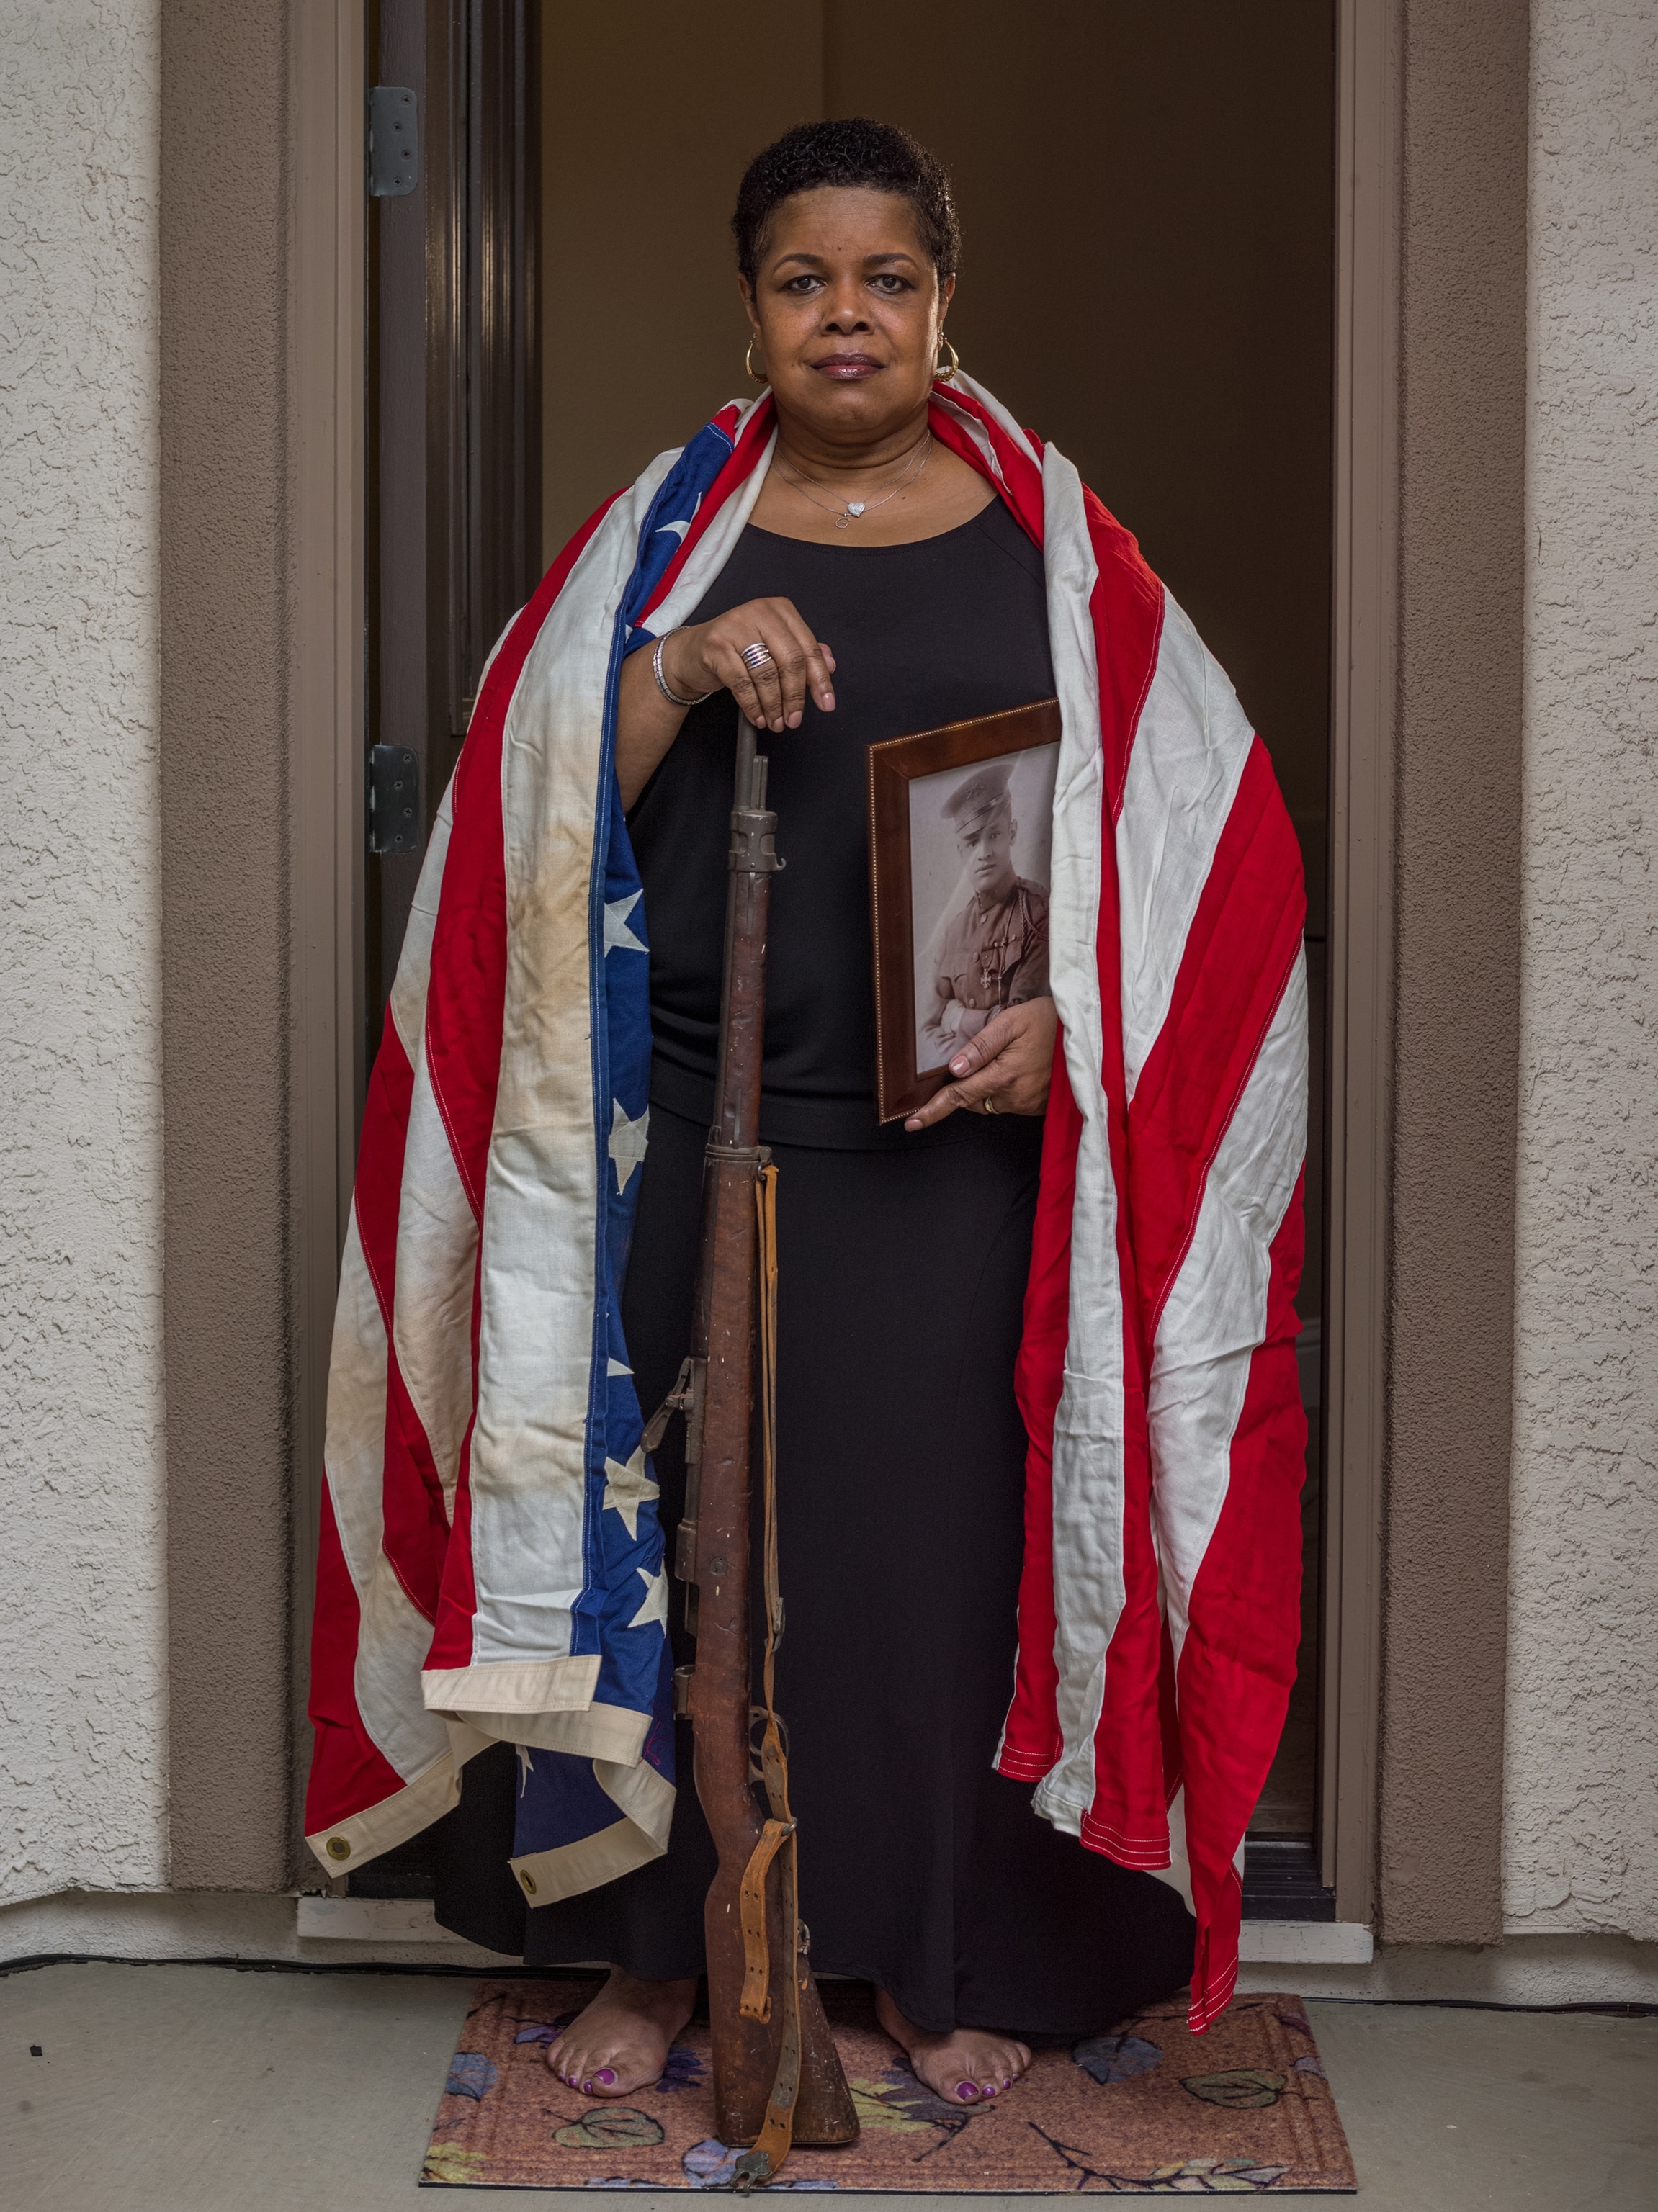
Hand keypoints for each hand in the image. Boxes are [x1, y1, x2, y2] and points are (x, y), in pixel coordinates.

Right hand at [662, 597, 835, 734]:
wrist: (691, 653)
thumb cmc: (736, 649)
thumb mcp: (772, 646)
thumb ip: (800, 652)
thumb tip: (830, 665)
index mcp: (780, 610)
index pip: (808, 647)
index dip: (820, 679)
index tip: (826, 703)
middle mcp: (759, 612)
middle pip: (790, 661)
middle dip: (795, 697)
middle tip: (794, 719)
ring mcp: (736, 627)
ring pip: (766, 674)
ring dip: (773, 706)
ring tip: (775, 722)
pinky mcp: (716, 645)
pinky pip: (742, 683)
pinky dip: (753, 705)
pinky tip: (758, 717)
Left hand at [904, 996, 1056, 1130]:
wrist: (1088, 1031)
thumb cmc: (1049, 1020)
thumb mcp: (1011, 1023)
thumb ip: (981, 1047)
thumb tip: (954, 1070)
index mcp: (1005, 1076)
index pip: (959, 1097)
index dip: (933, 1110)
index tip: (911, 1123)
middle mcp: (1016, 1097)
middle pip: (973, 1101)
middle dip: (965, 1087)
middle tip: (976, 1060)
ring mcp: (1029, 1105)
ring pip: (990, 1103)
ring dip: (986, 1087)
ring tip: (1005, 1059)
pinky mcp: (1039, 1107)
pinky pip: (1010, 1103)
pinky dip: (1005, 1090)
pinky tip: (1018, 1069)